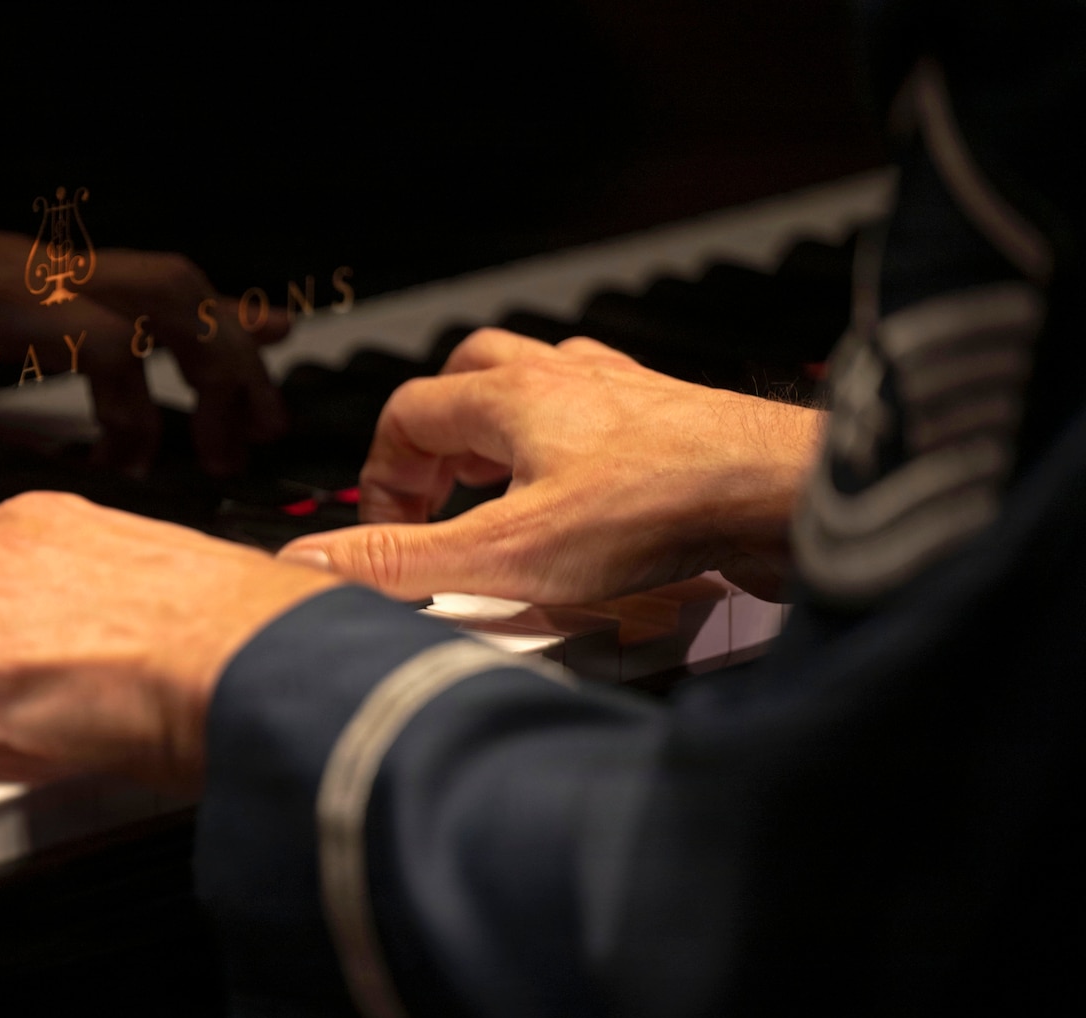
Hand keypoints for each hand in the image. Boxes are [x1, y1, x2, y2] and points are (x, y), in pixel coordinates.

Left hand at [0, 187, 286, 506]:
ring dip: (198, 357)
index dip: (155, 397)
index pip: (112, 332)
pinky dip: (150, 354)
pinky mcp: (0, 297)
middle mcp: (16, 277)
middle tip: (258, 433)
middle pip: (169, 290)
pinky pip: (108, 307)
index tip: (176, 460)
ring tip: (227, 435)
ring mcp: (15, 281)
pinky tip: (151, 410)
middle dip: (226, 358)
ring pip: (151, 292)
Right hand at [276, 330, 823, 602]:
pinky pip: (611, 407)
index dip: (383, 473)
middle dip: (440, 433)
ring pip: (544, 380)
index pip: (407, 412)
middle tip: (438, 496)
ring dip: (508, 425)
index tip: (392, 529)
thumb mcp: (505, 555)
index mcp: (512, 399)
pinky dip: (582, 439)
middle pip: (472, 373)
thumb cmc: (664, 516)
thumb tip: (308, 566)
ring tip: (502, 487)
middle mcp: (568, 381)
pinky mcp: (681, 420)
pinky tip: (593, 490)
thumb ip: (402, 561)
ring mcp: (629, 394)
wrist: (787, 498)